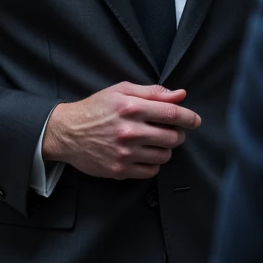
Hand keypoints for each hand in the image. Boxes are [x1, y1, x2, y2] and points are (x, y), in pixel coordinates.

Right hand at [42, 82, 200, 179]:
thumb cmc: (95, 109)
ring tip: (154, 142)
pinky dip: (153, 164)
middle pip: (172, 137)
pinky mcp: (119, 170)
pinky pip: (151, 171)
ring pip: (164, 156)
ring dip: (165, 149)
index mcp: (131, 107)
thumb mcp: (121, 91)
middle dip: (177, 134)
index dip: (189, 118)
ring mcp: (125, 153)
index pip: (172, 114)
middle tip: (170, 131)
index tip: (195, 120)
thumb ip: (152, 92)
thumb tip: (180, 95)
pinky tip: (144, 155)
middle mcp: (129, 131)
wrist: (67, 133)